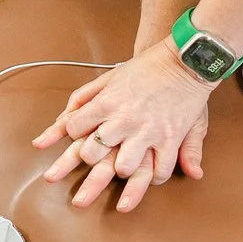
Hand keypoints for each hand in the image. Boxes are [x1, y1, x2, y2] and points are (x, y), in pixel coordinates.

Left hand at [34, 41, 213, 209]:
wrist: (183, 61)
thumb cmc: (145, 69)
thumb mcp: (109, 77)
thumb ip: (82, 99)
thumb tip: (60, 125)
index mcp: (107, 103)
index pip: (75, 128)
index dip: (71, 135)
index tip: (76, 139)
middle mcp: (124, 120)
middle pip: (93, 154)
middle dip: (89, 163)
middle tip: (89, 176)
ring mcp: (148, 132)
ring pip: (124, 168)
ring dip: (121, 174)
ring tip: (121, 177)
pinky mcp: (170, 139)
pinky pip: (159, 170)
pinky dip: (153, 179)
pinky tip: (149, 179)